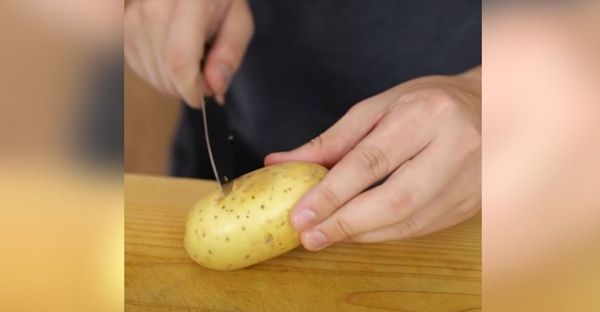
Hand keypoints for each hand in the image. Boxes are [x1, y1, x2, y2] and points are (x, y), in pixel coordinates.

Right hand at [124, 0, 253, 106]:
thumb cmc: (219, 0)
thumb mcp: (238, 22)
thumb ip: (229, 54)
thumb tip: (214, 88)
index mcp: (189, 2)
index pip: (179, 61)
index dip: (191, 90)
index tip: (203, 98)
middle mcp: (154, 8)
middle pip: (166, 72)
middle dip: (187, 87)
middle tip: (206, 74)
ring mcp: (135, 17)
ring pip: (152, 74)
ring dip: (174, 81)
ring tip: (191, 59)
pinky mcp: (125, 27)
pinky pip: (140, 68)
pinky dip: (159, 73)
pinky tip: (173, 58)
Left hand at [266, 67, 481, 249]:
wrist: (492, 106)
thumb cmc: (428, 102)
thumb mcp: (379, 107)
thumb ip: (332, 140)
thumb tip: (281, 163)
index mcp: (427, 115)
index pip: (371, 161)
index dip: (332, 193)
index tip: (300, 214)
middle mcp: (454, 149)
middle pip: (394, 201)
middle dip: (345, 224)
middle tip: (308, 235)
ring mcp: (469, 181)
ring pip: (408, 222)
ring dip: (361, 234)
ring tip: (326, 235)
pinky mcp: (471, 204)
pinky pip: (420, 228)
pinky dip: (383, 234)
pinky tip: (358, 232)